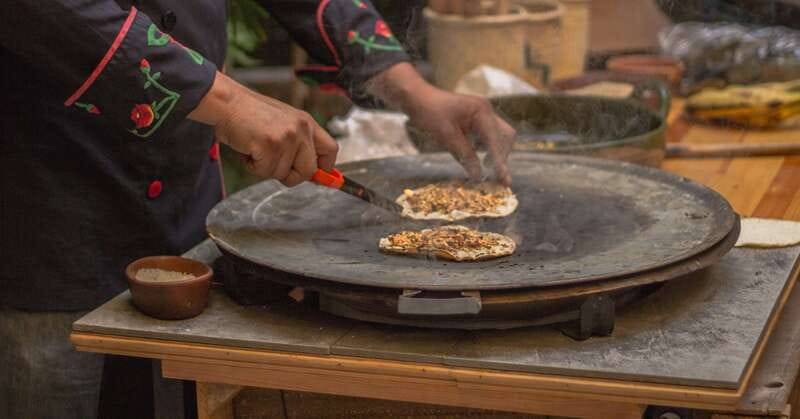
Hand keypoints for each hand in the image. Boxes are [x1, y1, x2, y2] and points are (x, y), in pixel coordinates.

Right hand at [189, 72, 337, 186]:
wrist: (227, 103)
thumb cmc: (250, 115)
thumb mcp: (283, 123)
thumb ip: (299, 144)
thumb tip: (312, 172)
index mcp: (307, 123)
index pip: (331, 149)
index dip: (325, 168)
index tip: (320, 177)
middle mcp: (301, 129)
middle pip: (309, 171)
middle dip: (292, 176)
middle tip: (274, 165)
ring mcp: (287, 137)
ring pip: (283, 174)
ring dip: (266, 168)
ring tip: (256, 148)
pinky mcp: (270, 145)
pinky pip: (265, 172)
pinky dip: (253, 166)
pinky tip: (248, 150)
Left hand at [367, 63, 515, 184]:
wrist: (417, 98)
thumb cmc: (429, 113)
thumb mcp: (447, 137)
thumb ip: (465, 156)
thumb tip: (478, 177)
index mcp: (481, 112)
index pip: (496, 140)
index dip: (500, 162)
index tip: (503, 180)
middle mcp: (486, 111)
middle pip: (505, 136)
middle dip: (502, 155)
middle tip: (496, 176)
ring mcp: (482, 113)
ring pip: (498, 136)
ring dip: (495, 151)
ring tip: (485, 165)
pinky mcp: (476, 118)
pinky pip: (488, 134)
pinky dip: (486, 147)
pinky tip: (476, 155)